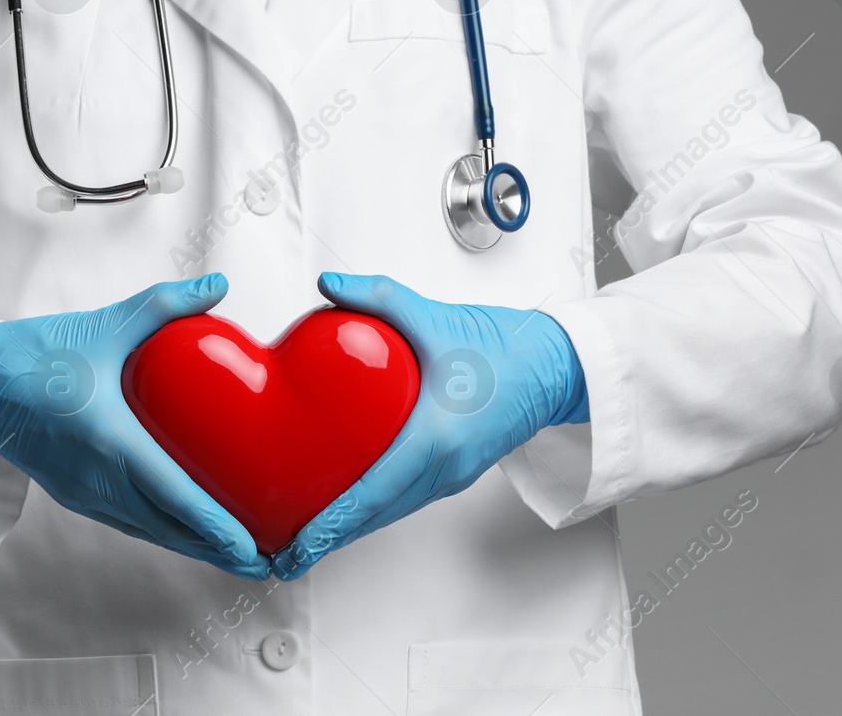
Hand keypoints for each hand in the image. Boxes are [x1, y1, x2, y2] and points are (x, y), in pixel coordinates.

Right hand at [0, 273, 268, 578]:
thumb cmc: (37, 354)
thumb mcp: (107, 323)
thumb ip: (165, 303)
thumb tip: (217, 285)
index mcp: (109, 440)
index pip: (172, 495)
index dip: (213, 527)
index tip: (248, 548)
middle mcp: (97, 478)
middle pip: (168, 529)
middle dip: (217, 550)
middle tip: (263, 565)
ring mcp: (84, 492)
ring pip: (149, 531)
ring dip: (192, 546)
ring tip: (235, 555)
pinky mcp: (75, 493)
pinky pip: (129, 522)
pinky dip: (164, 532)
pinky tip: (186, 531)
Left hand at [272, 273, 587, 579]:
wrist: (557, 366)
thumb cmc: (507, 347)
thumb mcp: (434, 316)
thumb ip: (377, 296)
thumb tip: (328, 286)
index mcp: (438, 436)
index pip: (374, 491)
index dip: (333, 522)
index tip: (300, 543)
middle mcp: (446, 466)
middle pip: (377, 515)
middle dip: (329, 539)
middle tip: (284, 557)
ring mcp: (453, 474)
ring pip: (390, 512)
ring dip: (349, 529)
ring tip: (305, 540)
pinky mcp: (456, 471)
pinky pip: (406, 499)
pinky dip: (373, 511)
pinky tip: (346, 509)